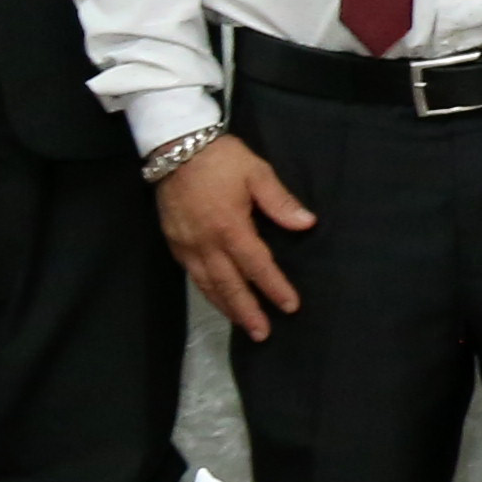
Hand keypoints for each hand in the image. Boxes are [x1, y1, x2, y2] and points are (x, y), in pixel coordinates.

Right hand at [156, 137, 315, 340]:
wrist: (175, 148)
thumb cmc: (221, 159)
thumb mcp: (257, 172)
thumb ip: (280, 202)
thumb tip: (307, 224)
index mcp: (231, 227)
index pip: (257, 266)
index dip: (274, 287)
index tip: (290, 306)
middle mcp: (206, 243)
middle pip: (229, 285)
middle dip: (247, 311)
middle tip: (263, 333)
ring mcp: (187, 245)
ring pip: (208, 284)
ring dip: (226, 307)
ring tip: (243, 325)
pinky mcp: (174, 242)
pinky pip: (191, 275)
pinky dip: (206, 291)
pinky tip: (217, 298)